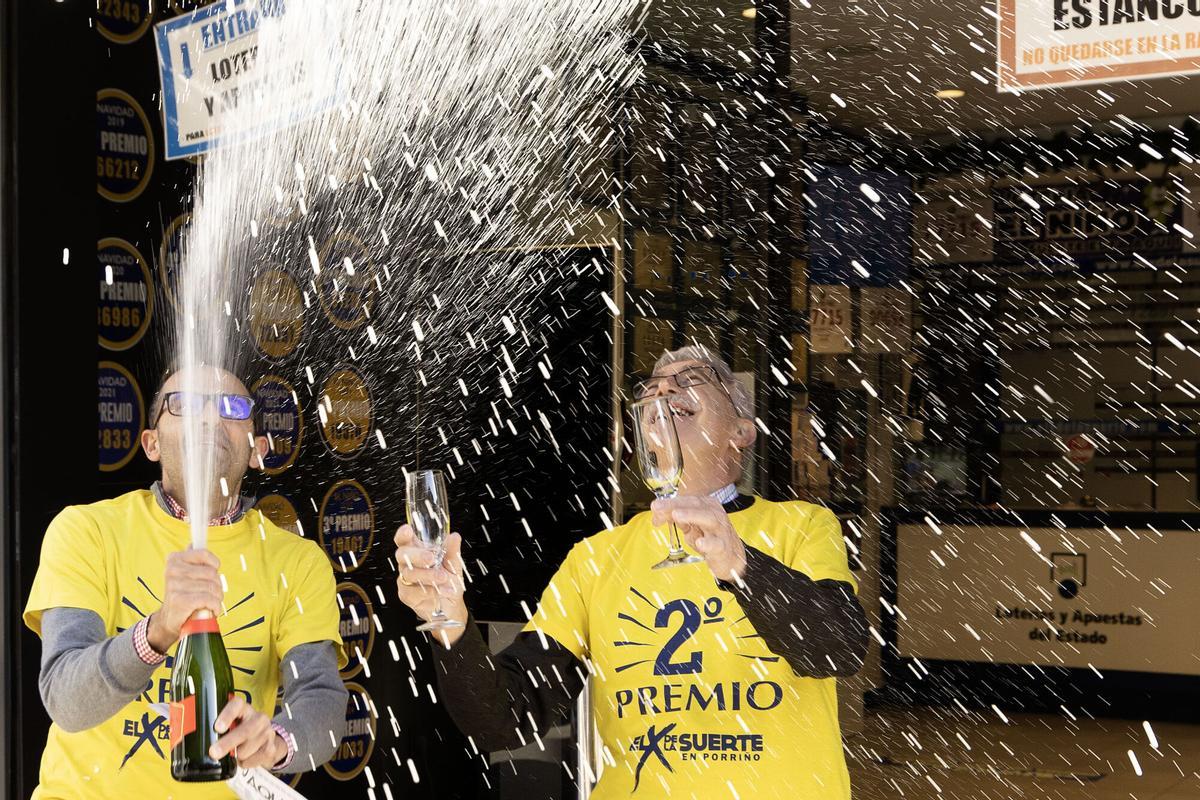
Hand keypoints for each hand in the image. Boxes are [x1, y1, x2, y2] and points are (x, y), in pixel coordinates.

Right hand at [147, 549, 223, 652]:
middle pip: (212, 573)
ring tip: (209, 603)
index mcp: (174, 559)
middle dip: (217, 586)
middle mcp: (172, 570)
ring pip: (212, 587)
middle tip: (210, 593)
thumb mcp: (185, 573)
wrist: (170, 619)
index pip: (204, 554)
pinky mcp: (180, 601)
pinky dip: (215, 606)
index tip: (212, 572)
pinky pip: (208, 599)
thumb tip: (193, 543)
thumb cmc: (183, 594)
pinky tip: (211, 610)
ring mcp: (175, 586)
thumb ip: (190, 558)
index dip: (214, 564)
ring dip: (216, 598)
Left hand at [210, 695, 287, 768]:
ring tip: (237, 752)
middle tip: (214, 752)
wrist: (268, 741)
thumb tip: (195, 736)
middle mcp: (258, 718)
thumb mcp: (232, 724)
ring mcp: (267, 733)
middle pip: (244, 731)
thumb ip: (218, 728)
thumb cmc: (242, 731)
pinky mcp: (271, 747)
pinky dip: (245, 763)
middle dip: (227, 743)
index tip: (217, 727)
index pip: (236, 706)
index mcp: (244, 709)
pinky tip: (247, 756)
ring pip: (246, 750)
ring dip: (237, 756)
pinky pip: (252, 761)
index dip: (227, 716)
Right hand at [394, 525, 466, 644]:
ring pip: (409, 574)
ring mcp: (405, 579)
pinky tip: (441, 591)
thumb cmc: (449, 580)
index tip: (407, 529)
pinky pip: (413, 591)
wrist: (451, 604)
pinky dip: (430, 591)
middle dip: (417, 555)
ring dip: (428, 576)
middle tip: (432, 559)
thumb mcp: (454, 564)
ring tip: (444, 578)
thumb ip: (452, 551)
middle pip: (402, 554)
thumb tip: (454, 536)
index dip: (402, 534)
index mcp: (417, 551)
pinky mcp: (406, 594)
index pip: (404, 540)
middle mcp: (408, 563)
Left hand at [651, 496, 746, 582]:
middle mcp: (714, 514)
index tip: (655, 506)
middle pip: (695, 505)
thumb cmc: (710, 536)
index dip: (669, 502)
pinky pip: (716, 544)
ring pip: (708, 518)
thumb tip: (656, 515)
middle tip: (658, 507)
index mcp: (706, 506)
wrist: (730, 557)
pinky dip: (708, 543)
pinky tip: (699, 543)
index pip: (686, 500)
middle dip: (676, 505)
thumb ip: (673, 518)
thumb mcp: (690, 525)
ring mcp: (720, 530)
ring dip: (691, 515)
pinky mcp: (723, 547)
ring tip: (676, 516)